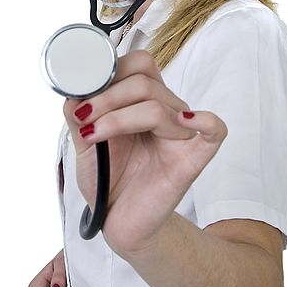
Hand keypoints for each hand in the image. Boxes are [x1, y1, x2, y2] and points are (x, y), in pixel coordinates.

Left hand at [64, 50, 226, 255]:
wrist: (119, 221)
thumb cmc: (108, 180)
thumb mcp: (84, 144)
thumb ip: (78, 115)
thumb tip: (72, 91)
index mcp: (143, 101)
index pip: (138, 65)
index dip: (109, 72)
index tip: (81, 98)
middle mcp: (165, 112)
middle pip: (145, 82)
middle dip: (107, 97)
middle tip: (83, 119)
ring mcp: (180, 134)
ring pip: (157, 107)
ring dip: (118, 117)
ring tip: (92, 135)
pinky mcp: (192, 159)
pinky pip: (214, 131)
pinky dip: (205, 120)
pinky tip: (180, 122)